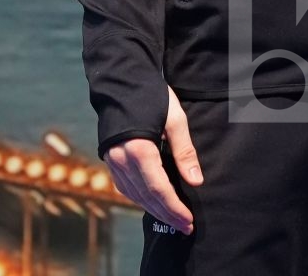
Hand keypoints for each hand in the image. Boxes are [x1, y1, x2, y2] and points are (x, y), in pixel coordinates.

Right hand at [104, 86, 203, 233]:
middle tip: (185, 227)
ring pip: (134, 195)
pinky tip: (153, 202)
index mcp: (140, 150)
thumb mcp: (175, 118)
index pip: (159, 189)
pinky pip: (125, 187)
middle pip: (146, 197)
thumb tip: (196, 181)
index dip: (174, 208)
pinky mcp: (110, 159)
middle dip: (167, 215)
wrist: (121, 81)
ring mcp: (113, 161)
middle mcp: (122, 160)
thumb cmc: (151, 95)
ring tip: (173, 218)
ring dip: (154, 210)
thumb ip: (184, 151)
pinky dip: (140, 198)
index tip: (189, 220)